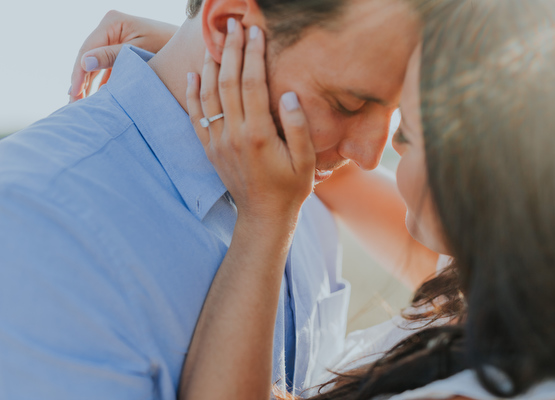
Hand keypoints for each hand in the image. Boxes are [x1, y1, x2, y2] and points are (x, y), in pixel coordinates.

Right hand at [69, 10, 176, 102]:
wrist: (188, 48)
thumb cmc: (167, 45)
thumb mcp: (139, 51)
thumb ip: (112, 57)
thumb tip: (84, 63)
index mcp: (112, 22)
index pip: (88, 49)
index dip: (79, 72)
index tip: (74, 92)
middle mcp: (110, 28)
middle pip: (88, 57)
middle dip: (80, 81)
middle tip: (74, 104)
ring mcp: (114, 39)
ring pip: (95, 64)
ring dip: (88, 84)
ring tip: (82, 105)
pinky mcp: (120, 52)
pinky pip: (105, 68)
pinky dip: (101, 83)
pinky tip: (96, 99)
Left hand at [186, 20, 315, 223]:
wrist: (263, 215)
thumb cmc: (290, 187)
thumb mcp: (306, 161)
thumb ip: (298, 127)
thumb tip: (289, 94)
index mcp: (259, 134)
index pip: (253, 84)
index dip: (253, 55)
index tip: (255, 32)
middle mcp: (234, 135)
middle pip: (229, 83)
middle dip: (232, 51)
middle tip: (233, 27)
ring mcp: (218, 142)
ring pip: (209, 95)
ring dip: (210, 66)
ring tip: (213, 42)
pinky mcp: (210, 149)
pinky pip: (195, 117)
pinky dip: (193, 94)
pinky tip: (193, 75)